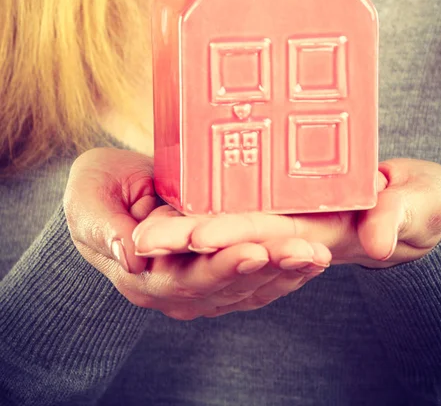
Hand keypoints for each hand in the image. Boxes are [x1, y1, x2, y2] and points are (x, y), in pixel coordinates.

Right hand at [63, 148, 330, 319]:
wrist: (109, 189)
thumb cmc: (95, 190)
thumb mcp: (87, 201)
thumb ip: (101, 228)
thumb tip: (129, 254)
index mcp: (141, 275)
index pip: (183, 280)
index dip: (220, 268)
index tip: (254, 251)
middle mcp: (173, 287)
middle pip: (224, 286)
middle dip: (266, 269)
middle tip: (303, 252)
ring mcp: (198, 282)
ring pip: (246, 285)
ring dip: (284, 272)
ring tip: (317, 255)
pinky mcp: (217, 268)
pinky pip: (253, 277)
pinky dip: (283, 270)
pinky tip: (311, 259)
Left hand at [133, 159, 440, 267]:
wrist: (424, 202)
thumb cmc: (428, 203)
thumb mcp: (421, 205)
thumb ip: (397, 217)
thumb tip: (375, 240)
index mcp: (324, 233)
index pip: (269, 238)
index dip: (228, 238)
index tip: (188, 235)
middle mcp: (298, 234)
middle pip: (235, 237)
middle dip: (189, 238)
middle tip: (143, 234)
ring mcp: (291, 224)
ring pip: (231, 229)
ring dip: (188, 230)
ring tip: (144, 226)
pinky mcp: (290, 213)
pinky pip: (247, 218)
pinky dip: (213, 217)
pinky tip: (183, 210)